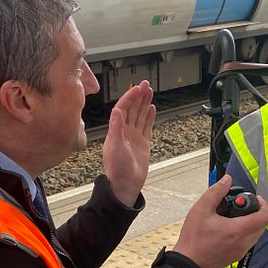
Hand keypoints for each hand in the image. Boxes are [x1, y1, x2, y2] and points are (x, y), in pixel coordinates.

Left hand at [103, 81, 155, 206]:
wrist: (126, 184)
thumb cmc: (117, 168)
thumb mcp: (115, 146)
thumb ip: (116, 127)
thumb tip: (117, 110)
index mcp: (116, 130)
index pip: (123, 108)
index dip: (130, 97)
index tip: (137, 88)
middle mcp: (125, 131)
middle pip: (132, 109)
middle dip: (138, 96)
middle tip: (145, 84)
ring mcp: (134, 137)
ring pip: (140, 115)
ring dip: (144, 103)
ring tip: (150, 92)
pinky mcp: (143, 143)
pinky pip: (146, 126)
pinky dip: (149, 117)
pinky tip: (152, 108)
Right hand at [173, 175, 267, 267]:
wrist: (188, 263)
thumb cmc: (193, 240)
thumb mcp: (201, 209)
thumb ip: (216, 192)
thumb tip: (226, 180)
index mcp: (238, 230)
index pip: (263, 217)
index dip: (263, 205)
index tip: (256, 199)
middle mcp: (243, 242)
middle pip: (262, 225)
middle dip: (256, 213)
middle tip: (243, 206)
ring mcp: (241, 251)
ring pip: (256, 234)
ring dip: (251, 223)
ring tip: (235, 217)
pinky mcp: (236, 256)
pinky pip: (248, 242)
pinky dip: (245, 233)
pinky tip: (230, 229)